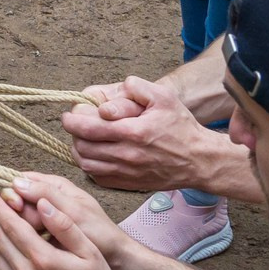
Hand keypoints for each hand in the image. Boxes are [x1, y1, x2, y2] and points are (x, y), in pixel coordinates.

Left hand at [65, 76, 226, 192]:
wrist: (198, 160)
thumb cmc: (181, 128)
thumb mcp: (165, 98)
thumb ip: (138, 88)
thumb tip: (117, 86)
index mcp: (132, 132)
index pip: (88, 128)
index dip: (72, 121)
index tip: (69, 115)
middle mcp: (126, 155)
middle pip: (82, 148)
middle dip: (74, 135)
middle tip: (76, 125)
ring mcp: (126, 172)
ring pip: (87, 165)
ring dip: (79, 151)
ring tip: (83, 140)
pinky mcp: (128, 183)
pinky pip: (98, 178)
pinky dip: (90, 167)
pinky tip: (95, 155)